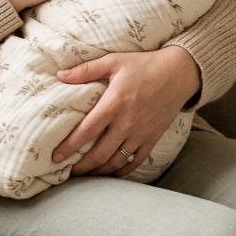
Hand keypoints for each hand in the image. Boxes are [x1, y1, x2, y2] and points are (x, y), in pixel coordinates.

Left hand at [50, 46, 201, 175]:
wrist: (179, 73)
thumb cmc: (144, 65)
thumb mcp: (113, 61)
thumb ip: (86, 70)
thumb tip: (60, 75)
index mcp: (113, 104)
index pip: (86, 131)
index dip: (69, 146)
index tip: (56, 156)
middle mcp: (126, 123)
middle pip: (99, 154)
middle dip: (81, 166)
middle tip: (68, 171)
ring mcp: (141, 134)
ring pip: (116, 161)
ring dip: (99, 171)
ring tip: (86, 174)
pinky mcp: (152, 138)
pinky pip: (135, 161)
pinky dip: (122, 171)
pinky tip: (111, 172)